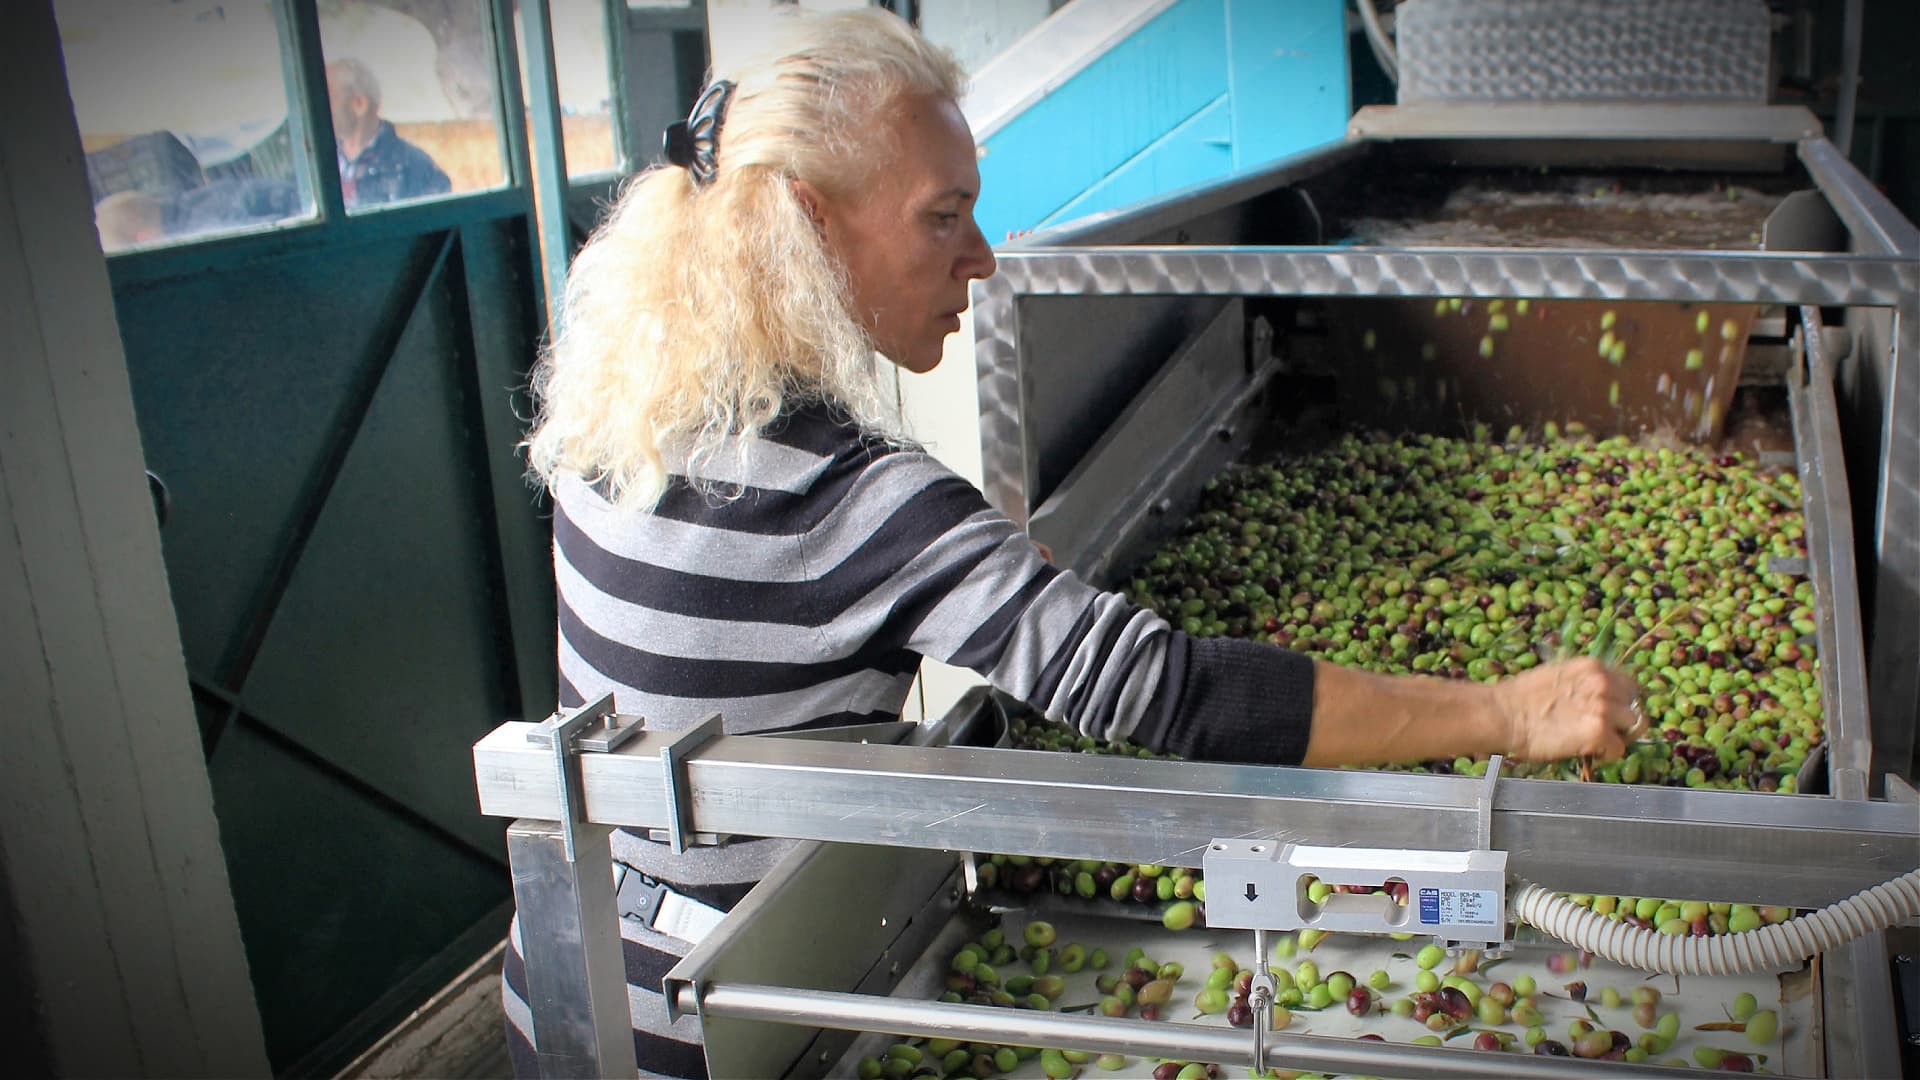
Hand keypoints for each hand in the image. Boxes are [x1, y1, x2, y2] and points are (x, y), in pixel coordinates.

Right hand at [1493, 657, 1642, 762]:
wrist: (1503, 715)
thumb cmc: (1520, 698)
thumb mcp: (1558, 677)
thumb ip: (1583, 684)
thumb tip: (1595, 699)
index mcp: (1593, 667)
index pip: (1628, 685)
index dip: (1620, 701)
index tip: (1609, 712)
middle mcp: (1603, 683)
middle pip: (1635, 706)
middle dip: (1622, 720)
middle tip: (1604, 731)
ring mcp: (1603, 708)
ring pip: (1633, 727)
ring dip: (1617, 736)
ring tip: (1596, 742)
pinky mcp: (1599, 732)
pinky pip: (1618, 750)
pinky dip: (1606, 755)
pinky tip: (1589, 752)